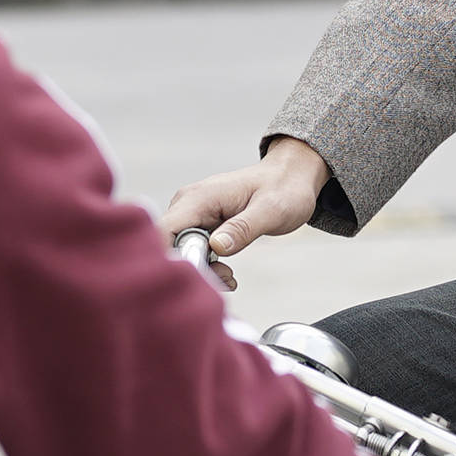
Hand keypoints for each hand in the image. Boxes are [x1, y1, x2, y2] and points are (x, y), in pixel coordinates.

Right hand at [161, 138, 329, 292]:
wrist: (291, 177)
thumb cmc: (284, 189)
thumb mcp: (271, 211)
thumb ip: (243, 228)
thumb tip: (216, 246)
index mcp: (199, 198)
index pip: (163, 231)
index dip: (172, 258)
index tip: (200, 276)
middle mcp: (188, 204)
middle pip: (169, 246)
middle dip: (192, 270)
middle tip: (225, 278)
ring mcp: (192, 215)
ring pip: (179, 252)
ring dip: (201, 271)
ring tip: (230, 277)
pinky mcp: (200, 224)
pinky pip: (191, 251)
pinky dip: (206, 266)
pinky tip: (227, 273)